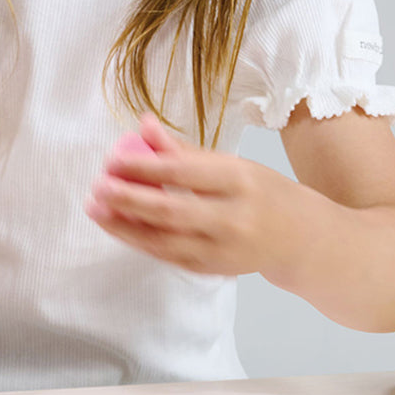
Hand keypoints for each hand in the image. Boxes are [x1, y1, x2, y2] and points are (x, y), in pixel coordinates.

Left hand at [85, 114, 290, 275]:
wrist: (300, 239)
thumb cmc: (261, 192)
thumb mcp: (232, 164)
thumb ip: (185, 151)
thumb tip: (144, 125)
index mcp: (240, 181)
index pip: (184, 173)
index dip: (145, 166)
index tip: (113, 159)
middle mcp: (233, 218)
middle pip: (171, 211)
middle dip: (129, 199)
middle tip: (98, 186)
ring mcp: (222, 250)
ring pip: (164, 240)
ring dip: (124, 225)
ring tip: (95, 208)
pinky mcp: (211, 270)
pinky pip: (167, 255)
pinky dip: (139, 240)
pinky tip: (117, 226)